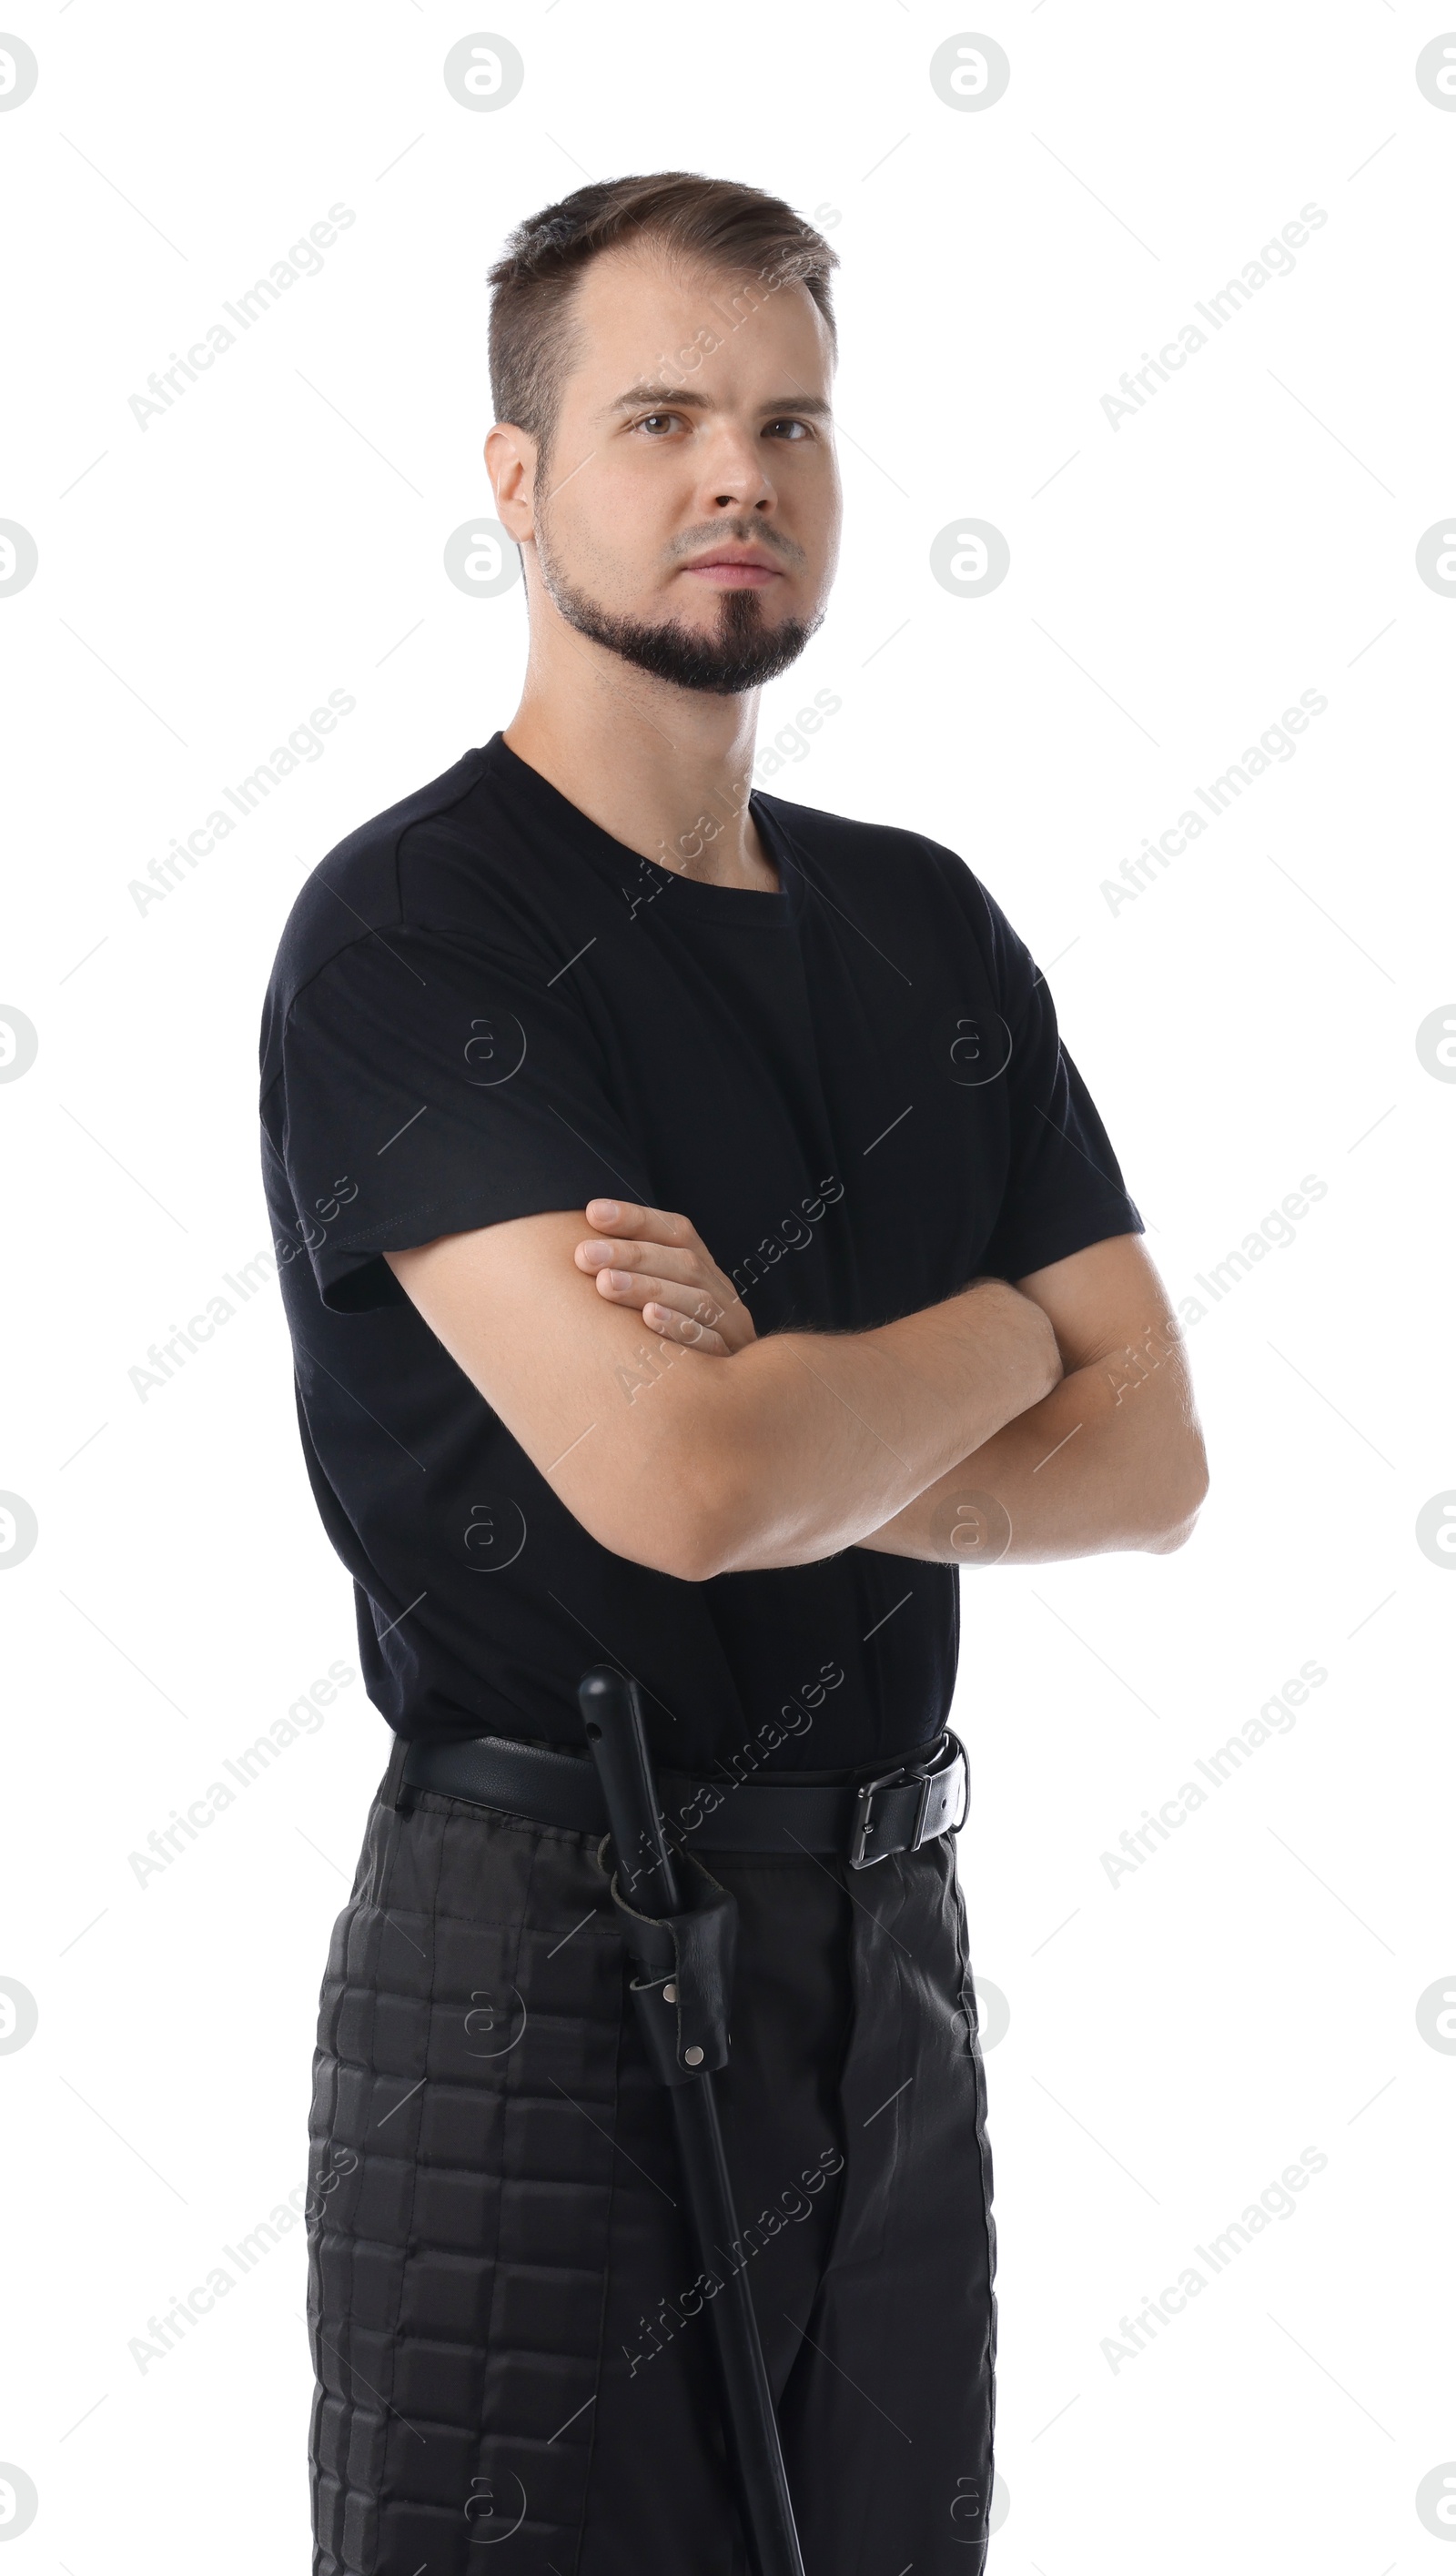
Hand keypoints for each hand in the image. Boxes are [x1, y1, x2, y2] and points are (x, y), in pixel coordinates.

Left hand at [573, 1199, 755, 1356]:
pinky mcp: (731, 1363)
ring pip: (696, 1298)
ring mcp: (731, 1328)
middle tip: (585, 1255)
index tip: (593, 1213)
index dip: (636, 1218)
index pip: (677, 1232)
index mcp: (705, 1272)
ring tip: (605, 1284)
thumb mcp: (660, 1303)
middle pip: (683, 1262)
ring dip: (648, 1287)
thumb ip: (630, 1276)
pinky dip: (679, 1327)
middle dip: (632, 1254)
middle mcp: (722, 1294)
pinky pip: (710, 1342)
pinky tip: (648, 1319)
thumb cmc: (670, 1346)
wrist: (726, 1403)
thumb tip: (579, 1248)